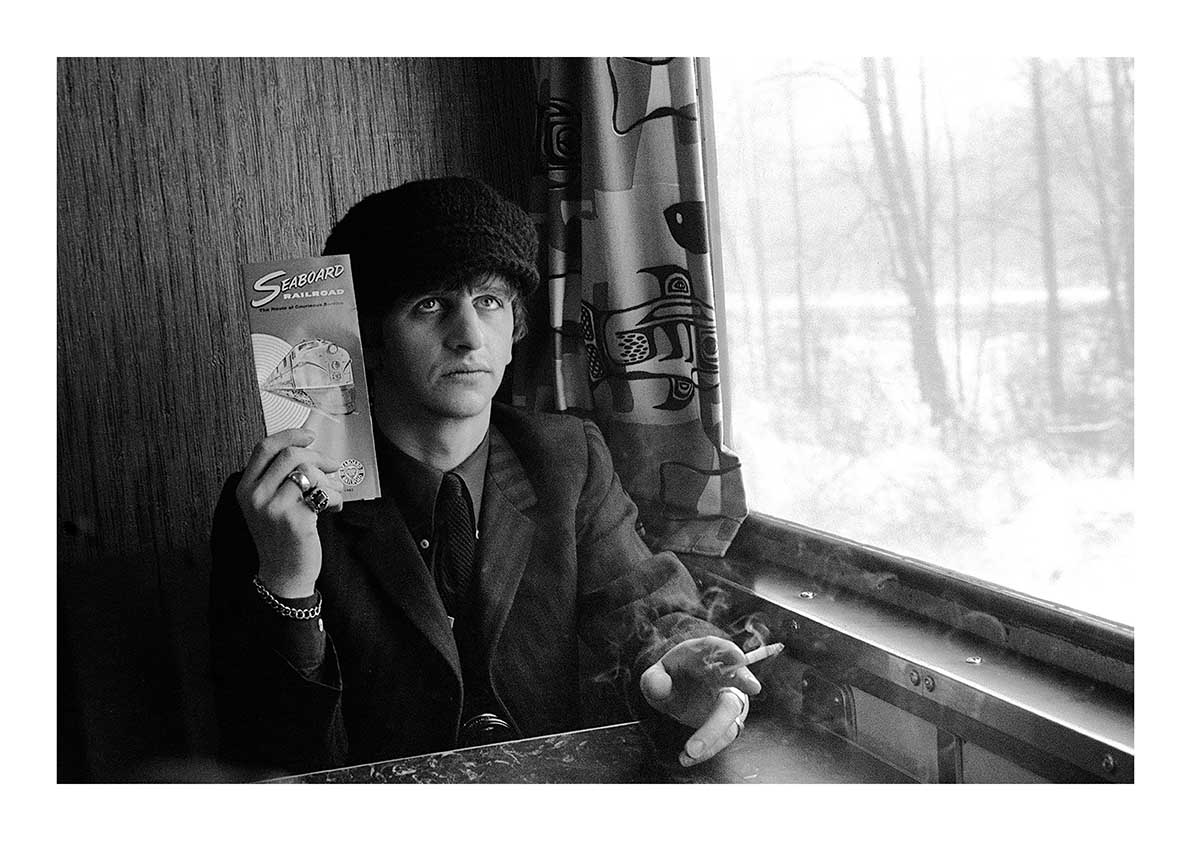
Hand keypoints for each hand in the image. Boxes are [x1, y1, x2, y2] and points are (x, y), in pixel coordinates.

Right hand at [235, 427, 344, 596]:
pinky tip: (334, 508)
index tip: (309, 435)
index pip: (265, 448)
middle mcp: (255, 496)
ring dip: (330, 481)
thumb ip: (281, 477)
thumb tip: (310, 450)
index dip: (290, 435)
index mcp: (246, 488)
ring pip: (309, 472)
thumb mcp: (270, 504)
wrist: (284, 574)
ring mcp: (273, 508)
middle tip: (331, 467)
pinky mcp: (294, 519)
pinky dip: (336, 497)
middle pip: (291, 455)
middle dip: (318, 457)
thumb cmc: (283, 537)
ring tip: (333, 494)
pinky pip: (324, 493)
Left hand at [639, 636, 761, 766]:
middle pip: (736, 679)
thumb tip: (660, 688)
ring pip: (730, 713)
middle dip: (743, 682)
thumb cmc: (673, 678)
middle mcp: (725, 676)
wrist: (680, 692)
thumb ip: (654, 678)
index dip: (731, 652)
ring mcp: (728, 699)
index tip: (738, 658)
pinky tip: (689, 757)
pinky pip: (724, 735)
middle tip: (753, 686)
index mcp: (707, 655)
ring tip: (691, 752)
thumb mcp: (658, 674)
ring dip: (714, 732)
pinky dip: (708, 748)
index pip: (722, 649)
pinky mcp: (728, 721)